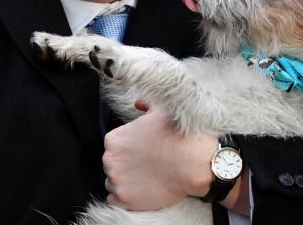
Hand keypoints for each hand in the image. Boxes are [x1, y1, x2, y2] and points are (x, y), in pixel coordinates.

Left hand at [102, 103, 217, 209]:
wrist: (192, 163)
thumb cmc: (176, 136)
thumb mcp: (159, 111)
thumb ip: (144, 106)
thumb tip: (138, 103)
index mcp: (114, 139)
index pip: (113, 147)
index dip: (127, 150)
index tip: (140, 153)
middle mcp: (110, 159)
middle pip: (112, 164)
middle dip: (125, 165)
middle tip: (144, 165)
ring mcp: (116, 180)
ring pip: (113, 182)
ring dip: (125, 181)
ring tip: (144, 178)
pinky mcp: (124, 199)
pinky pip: (115, 200)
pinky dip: (125, 196)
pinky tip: (140, 190)